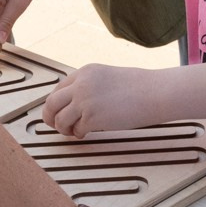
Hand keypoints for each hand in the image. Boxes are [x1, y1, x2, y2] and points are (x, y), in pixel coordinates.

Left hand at [42, 64, 164, 137]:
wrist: (155, 92)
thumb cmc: (139, 86)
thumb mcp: (107, 77)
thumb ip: (89, 86)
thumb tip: (75, 103)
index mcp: (85, 72)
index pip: (58, 88)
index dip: (56, 103)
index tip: (58, 111)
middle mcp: (81, 85)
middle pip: (51, 103)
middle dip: (50, 117)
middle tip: (55, 125)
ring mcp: (85, 101)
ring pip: (59, 120)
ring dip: (64, 129)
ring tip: (73, 131)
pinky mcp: (92, 118)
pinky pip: (76, 130)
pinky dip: (79, 134)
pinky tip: (87, 133)